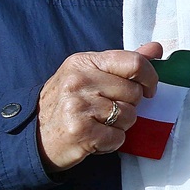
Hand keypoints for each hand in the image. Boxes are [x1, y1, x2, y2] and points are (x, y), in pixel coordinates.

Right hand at [36, 42, 162, 173]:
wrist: (33, 136)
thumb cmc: (68, 103)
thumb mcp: (89, 75)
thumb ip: (123, 62)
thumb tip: (155, 48)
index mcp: (83, 62)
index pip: (134, 62)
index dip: (150, 77)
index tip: (148, 89)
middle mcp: (79, 81)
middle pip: (134, 92)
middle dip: (130, 105)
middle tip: (108, 110)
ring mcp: (78, 106)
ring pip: (130, 116)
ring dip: (120, 125)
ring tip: (99, 123)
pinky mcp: (80, 132)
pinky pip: (118, 137)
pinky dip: (111, 142)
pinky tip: (95, 137)